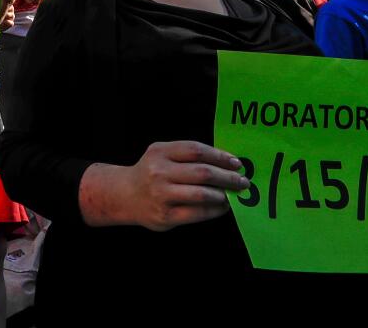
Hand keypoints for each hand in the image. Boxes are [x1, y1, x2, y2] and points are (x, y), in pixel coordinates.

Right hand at [123, 141, 247, 230]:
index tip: (236, 163)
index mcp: (160, 152)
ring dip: (223, 194)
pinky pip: (197, 213)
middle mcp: (159, 172)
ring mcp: (161, 195)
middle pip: (202, 172)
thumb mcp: (162, 154)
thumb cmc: (151, 172)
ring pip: (202, 194)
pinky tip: (222, 207)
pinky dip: (215, 210)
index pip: (196, 150)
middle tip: (242, 181)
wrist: (125, 196)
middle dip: (227, 177)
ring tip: (233, 194)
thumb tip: (226, 163)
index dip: (219, 156)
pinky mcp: (165, 216)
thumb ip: (187, 155)